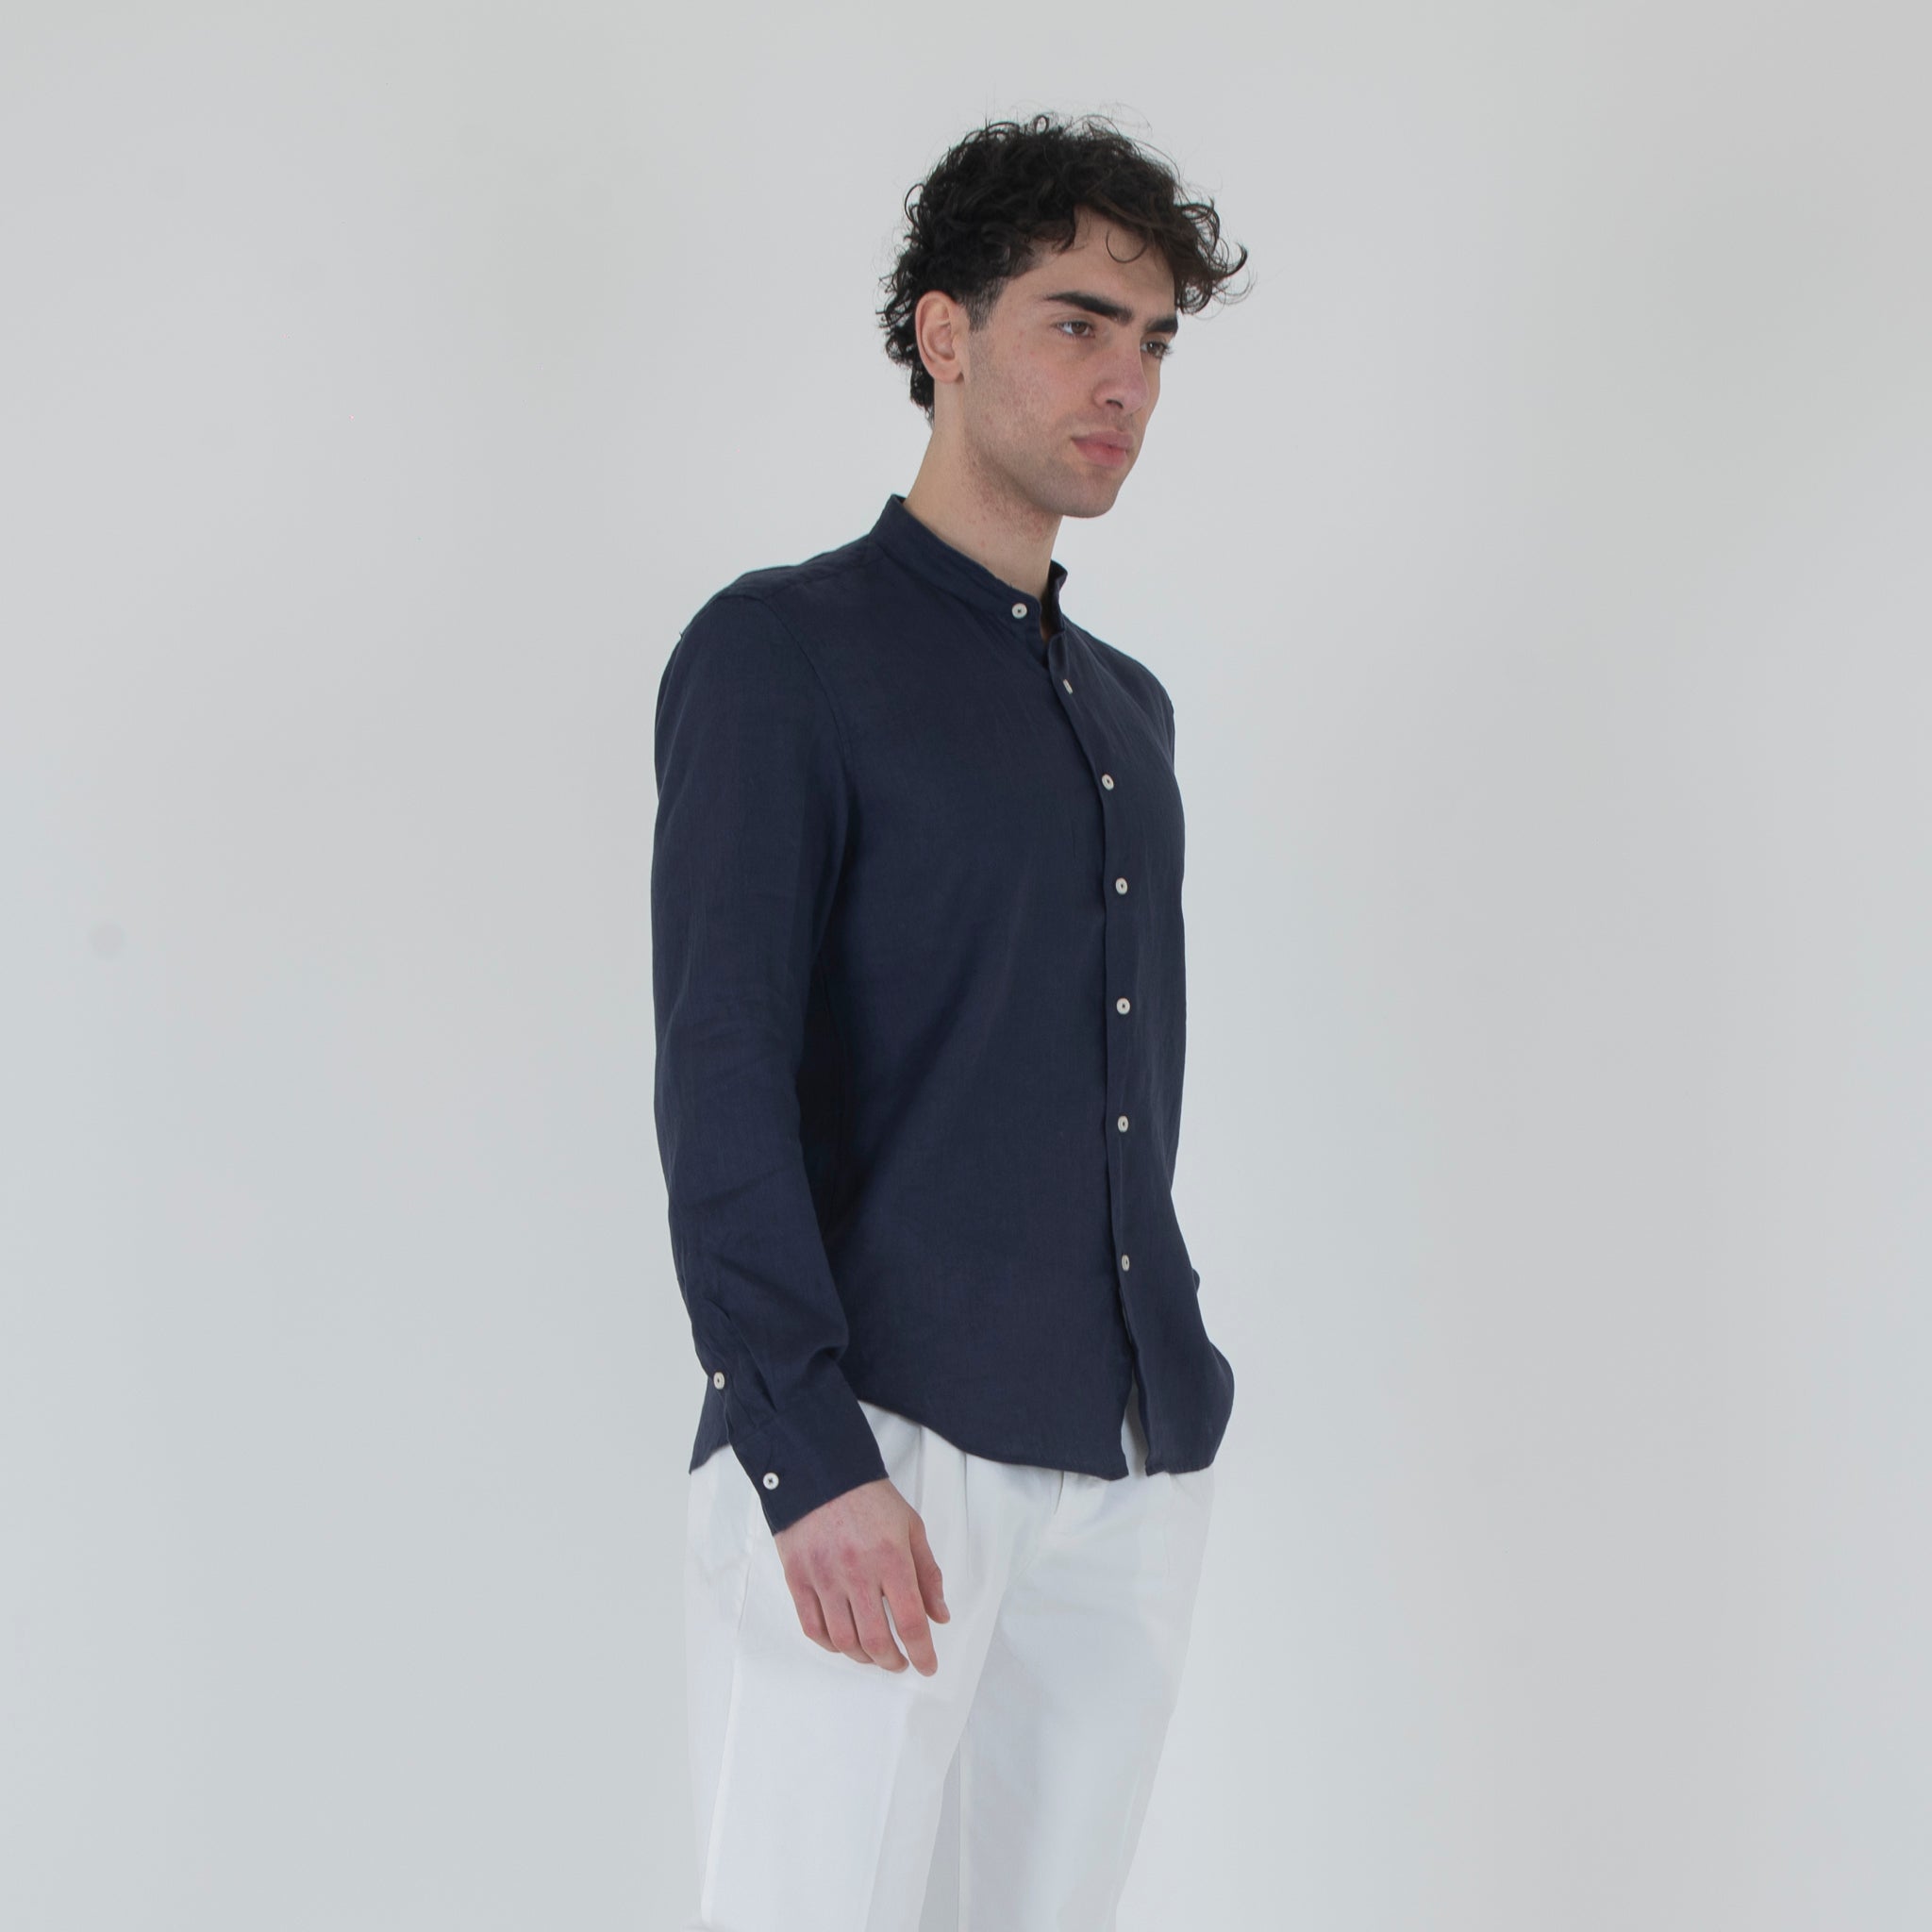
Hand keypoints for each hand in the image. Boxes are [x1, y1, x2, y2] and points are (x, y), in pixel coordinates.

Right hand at [772, 1476, 950, 1675]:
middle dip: (892, 1661)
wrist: (820, 1472)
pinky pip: (813, 1627)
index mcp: (890, 1557)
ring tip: (874, 1654)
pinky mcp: (798, 1578)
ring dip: (863, 1657)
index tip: (928, 1666)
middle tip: (900, 1662)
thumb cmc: (870, 1499)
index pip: (910, 1621)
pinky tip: (843, 1642)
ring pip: (844, 1640)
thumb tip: (940, 1617)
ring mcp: (824, 1577)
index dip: (922, 1652)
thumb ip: (928, 1574)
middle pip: (876, 1639)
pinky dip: (830, 1644)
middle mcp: (857, 1572)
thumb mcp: (911, 1527)